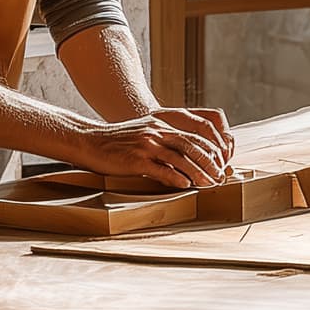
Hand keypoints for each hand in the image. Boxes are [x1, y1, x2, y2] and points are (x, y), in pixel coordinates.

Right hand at [73, 106, 233, 190]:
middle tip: (219, 175)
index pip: (194, 135)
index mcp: (161, 125)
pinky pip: (161, 169)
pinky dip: (176, 178)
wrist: (89, 141)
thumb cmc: (116, 141)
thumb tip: (180, 158)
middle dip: (209, 162)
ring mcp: (147, 145)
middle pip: (192, 146)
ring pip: (181, 159)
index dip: (210, 148)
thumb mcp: (143, 133)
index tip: (219, 162)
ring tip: (208, 183)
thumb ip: (162, 141)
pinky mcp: (136, 160)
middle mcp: (156, 132)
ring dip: (198, 173)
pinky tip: (186, 185)